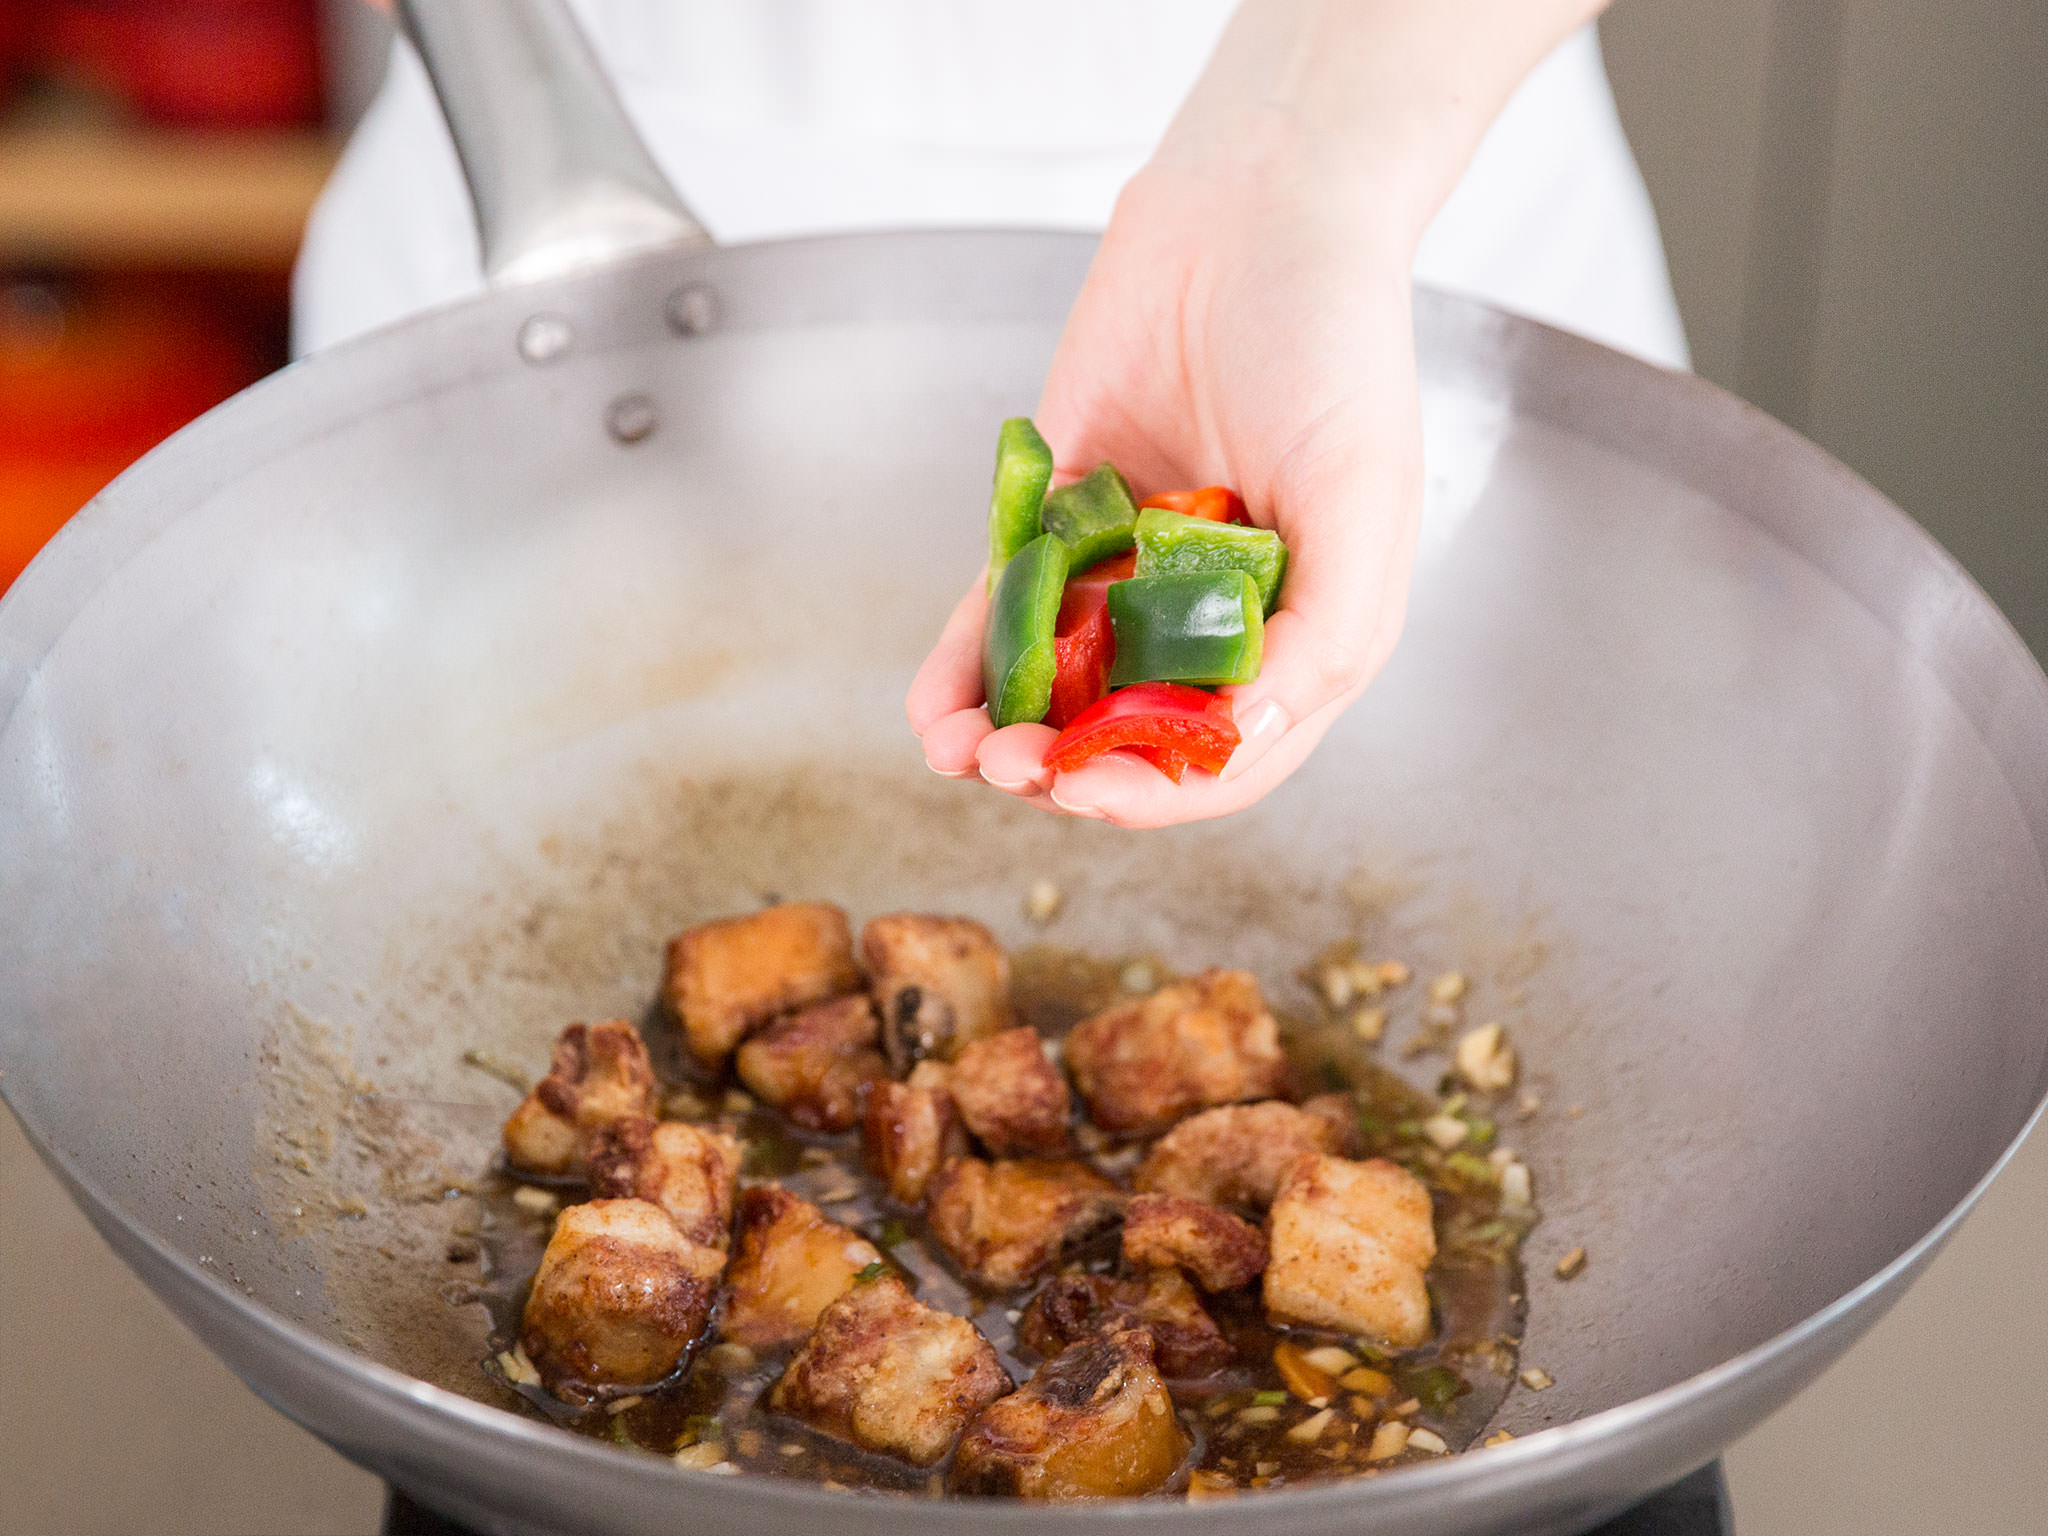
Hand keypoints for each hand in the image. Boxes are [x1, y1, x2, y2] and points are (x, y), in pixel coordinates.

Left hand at [908, 171, 1421, 827]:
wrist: (1251, 211)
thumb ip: (1322, 633)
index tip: (1085, 794)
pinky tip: (933, 704)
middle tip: (1010, 769)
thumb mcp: (1362, 498)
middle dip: (1066, 768)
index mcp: (1301, 632)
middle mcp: (1213, 618)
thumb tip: (1250, 738)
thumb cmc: (1335, 345)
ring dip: (1005, 732)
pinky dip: (966, 661)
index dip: (1156, 791)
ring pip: (1059, 686)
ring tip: (957, 751)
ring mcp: (1132, 572)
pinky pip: (1005, 609)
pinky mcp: (1061, 520)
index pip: (1226, 755)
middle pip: (1130, 734)